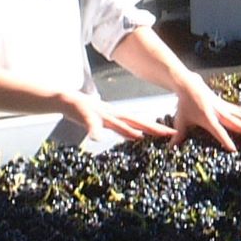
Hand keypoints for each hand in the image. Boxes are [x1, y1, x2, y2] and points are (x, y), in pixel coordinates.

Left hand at [60, 91, 176, 141]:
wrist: (65, 100)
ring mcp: (112, 119)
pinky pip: (123, 129)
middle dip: (157, 130)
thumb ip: (91, 125)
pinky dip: (132, 134)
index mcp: (114, 116)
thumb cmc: (74, 106)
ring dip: (147, 133)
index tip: (172, 133)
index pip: (138, 124)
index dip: (155, 130)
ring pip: (134, 126)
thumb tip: (98, 137)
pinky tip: (137, 139)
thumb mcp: (82, 115)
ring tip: (161, 139)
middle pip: (140, 124)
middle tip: (175, 136)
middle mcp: (116, 117)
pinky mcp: (106, 122)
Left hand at [170, 73, 240, 151]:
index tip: (234, 150)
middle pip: (235, 123)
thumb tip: (169, 149)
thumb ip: (178, 136)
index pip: (218, 132)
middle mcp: (218, 113)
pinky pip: (238, 109)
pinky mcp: (224, 103)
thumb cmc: (184, 105)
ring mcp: (223, 107)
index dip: (225, 140)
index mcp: (208, 119)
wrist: (188, 85)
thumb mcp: (181, 121)